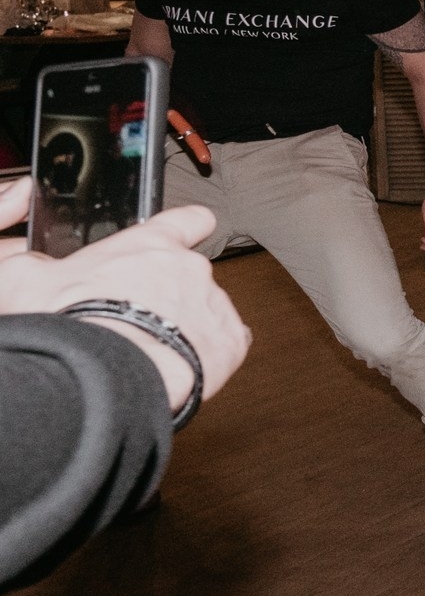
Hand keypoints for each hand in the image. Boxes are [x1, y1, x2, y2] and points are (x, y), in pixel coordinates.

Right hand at [0, 185, 252, 415]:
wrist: (100, 374)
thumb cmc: (67, 323)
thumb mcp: (24, 280)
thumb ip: (36, 266)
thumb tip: (34, 267)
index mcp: (150, 244)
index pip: (186, 221)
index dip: (188, 227)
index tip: (190, 231)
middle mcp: (190, 268)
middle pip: (187, 277)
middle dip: (165, 296)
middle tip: (133, 321)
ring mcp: (214, 304)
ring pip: (204, 312)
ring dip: (184, 327)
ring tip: (148, 350)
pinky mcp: (229, 343)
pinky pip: (224, 344)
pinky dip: (206, 354)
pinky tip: (178, 364)